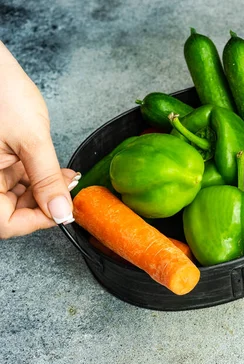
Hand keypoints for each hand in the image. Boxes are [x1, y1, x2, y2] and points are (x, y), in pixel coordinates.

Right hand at [0, 42, 78, 238]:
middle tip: (68, 193)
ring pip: (15, 198)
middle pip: (10, 212)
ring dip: (44, 192)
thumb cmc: (1, 92)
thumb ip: (46, 180)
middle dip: (44, 204)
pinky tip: (57, 171)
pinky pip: (15, 180)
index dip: (36, 222)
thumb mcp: (31, 140)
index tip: (64, 213)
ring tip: (66, 179)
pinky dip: (37, 179)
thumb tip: (61, 213)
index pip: (5, 223)